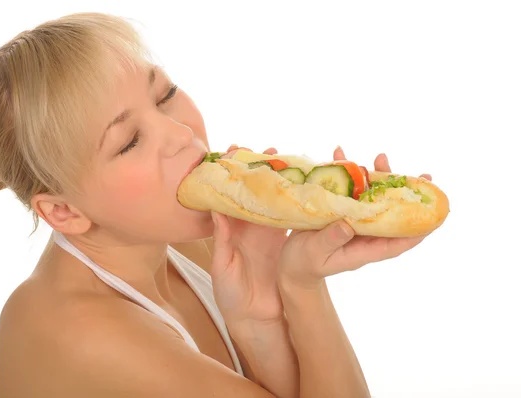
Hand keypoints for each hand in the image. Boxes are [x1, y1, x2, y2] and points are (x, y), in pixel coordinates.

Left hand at [209, 145, 288, 325]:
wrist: (253, 316)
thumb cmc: (230, 293)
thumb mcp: (222, 265)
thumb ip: (221, 239)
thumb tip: (216, 210)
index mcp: (231, 228)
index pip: (230, 194)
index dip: (231, 173)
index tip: (232, 150)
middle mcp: (251, 225)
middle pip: (256, 191)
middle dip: (261, 168)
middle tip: (269, 149)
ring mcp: (270, 232)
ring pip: (275, 200)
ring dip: (281, 180)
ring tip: (286, 159)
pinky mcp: (286, 243)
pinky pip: (291, 219)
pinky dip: (296, 204)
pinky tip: (304, 188)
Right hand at [279, 146, 432, 287]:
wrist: (290, 266)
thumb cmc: (303, 266)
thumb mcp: (316, 255)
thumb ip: (331, 240)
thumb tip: (348, 224)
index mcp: (364, 249)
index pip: (399, 241)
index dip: (419, 229)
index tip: (435, 212)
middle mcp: (363, 232)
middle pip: (390, 212)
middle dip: (404, 192)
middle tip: (422, 174)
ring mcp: (350, 219)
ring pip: (370, 196)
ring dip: (376, 176)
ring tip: (380, 156)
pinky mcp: (336, 209)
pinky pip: (345, 189)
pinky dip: (344, 172)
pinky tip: (338, 154)